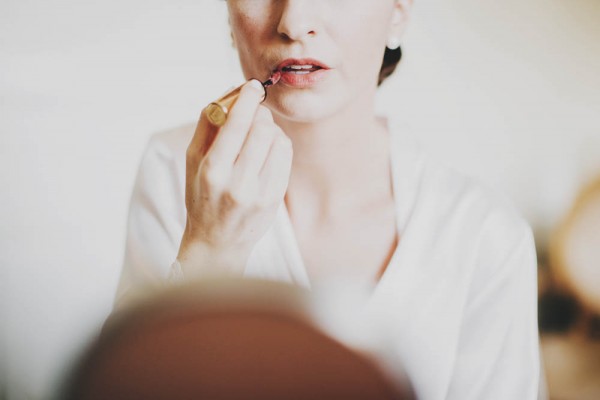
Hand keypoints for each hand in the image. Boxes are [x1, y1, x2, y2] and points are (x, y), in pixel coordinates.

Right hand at [177, 80, 292, 277]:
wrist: (217, 242)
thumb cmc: (201, 195)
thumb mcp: (193, 161)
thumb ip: (208, 125)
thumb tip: (230, 92)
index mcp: (212, 172)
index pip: (236, 125)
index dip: (247, 100)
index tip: (252, 87)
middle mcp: (237, 184)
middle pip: (262, 129)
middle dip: (259, 113)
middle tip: (254, 112)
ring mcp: (260, 194)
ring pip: (278, 140)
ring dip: (270, 128)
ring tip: (258, 134)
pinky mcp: (275, 199)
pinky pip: (285, 156)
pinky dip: (278, 144)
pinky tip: (267, 149)